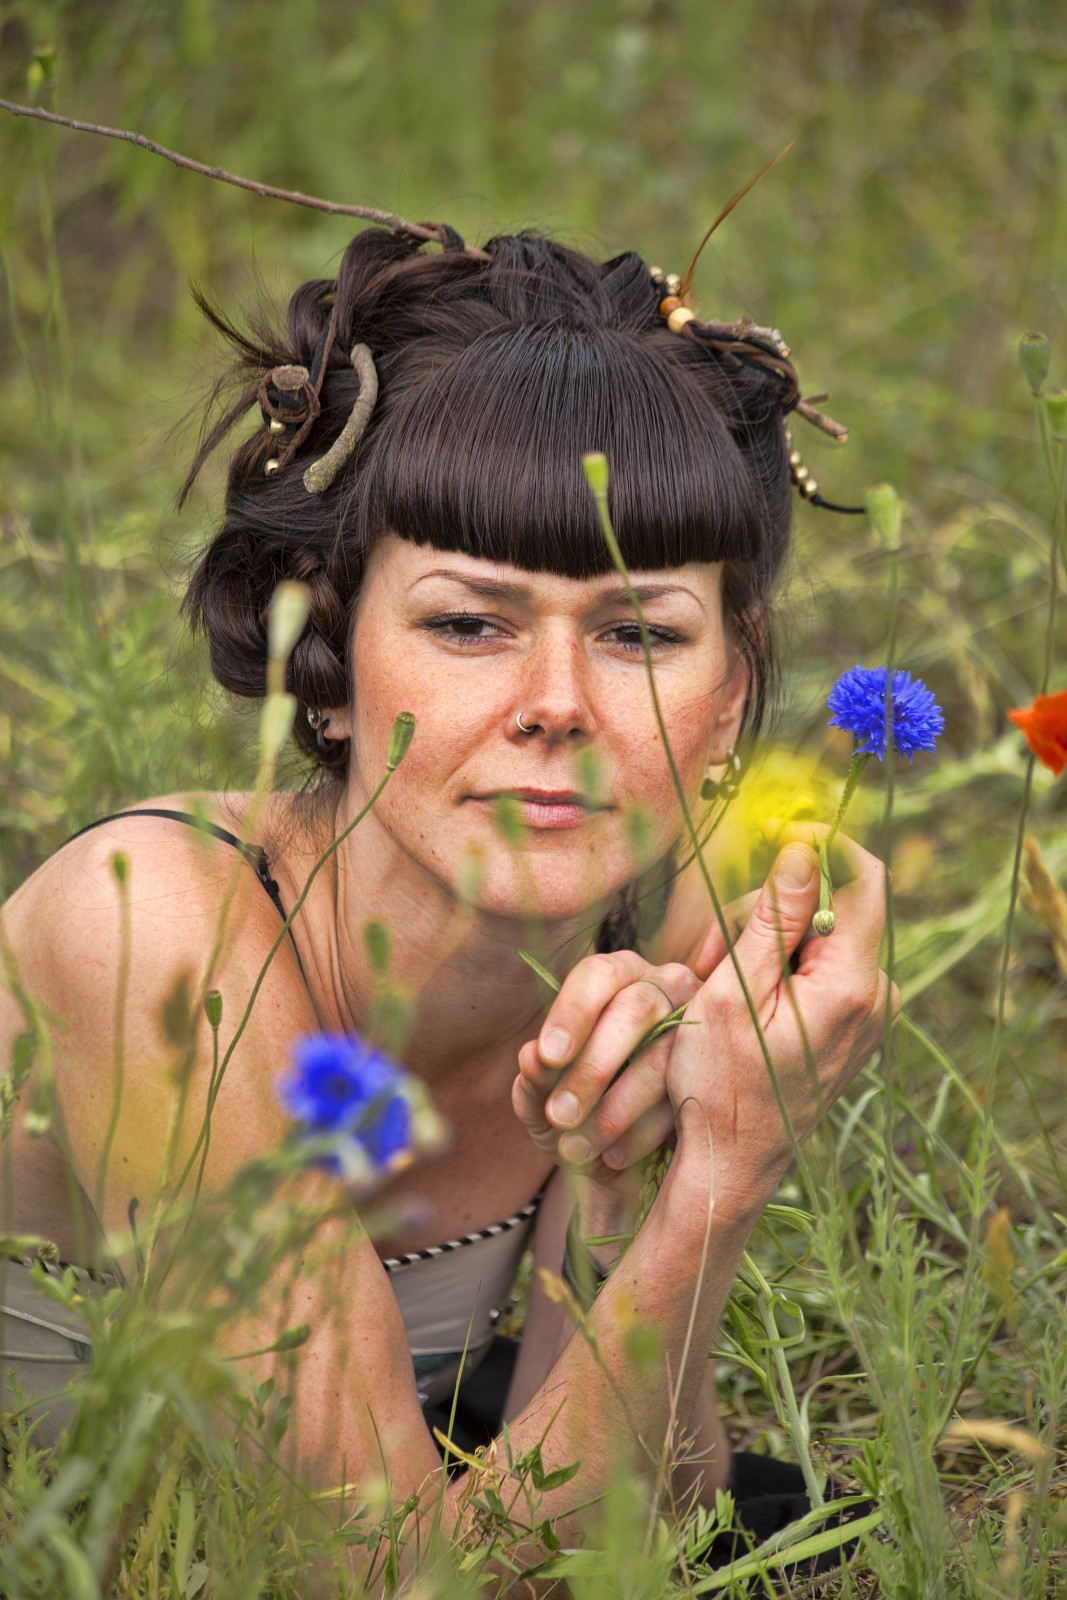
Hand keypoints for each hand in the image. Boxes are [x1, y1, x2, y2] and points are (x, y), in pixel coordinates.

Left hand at [512, 954, 699, 1210]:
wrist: (614, 1161)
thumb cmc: (574, 1113)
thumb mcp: (542, 1103)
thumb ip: (533, 1082)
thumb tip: (533, 1058)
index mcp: (616, 978)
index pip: (598, 975)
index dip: (572, 1013)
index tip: (547, 1056)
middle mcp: (664, 989)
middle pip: (635, 1010)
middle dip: (593, 1067)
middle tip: (559, 1115)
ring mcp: (698, 1031)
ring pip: (663, 1058)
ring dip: (615, 1110)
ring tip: (576, 1149)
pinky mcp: (716, 1077)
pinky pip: (684, 1100)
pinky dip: (643, 1133)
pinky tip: (613, 1157)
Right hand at [668, 826, 894, 1211]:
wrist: (731, 1163)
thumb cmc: (722, 1084)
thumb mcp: (733, 992)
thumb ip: (774, 918)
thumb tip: (803, 850)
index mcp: (852, 985)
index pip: (864, 878)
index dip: (821, 843)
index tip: (773, 832)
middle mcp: (876, 996)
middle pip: (827, 906)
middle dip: (765, 911)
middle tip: (707, 952)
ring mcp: (868, 1013)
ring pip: (816, 935)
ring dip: (761, 942)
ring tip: (712, 983)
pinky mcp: (852, 1024)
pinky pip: (818, 967)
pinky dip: (775, 968)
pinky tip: (737, 998)